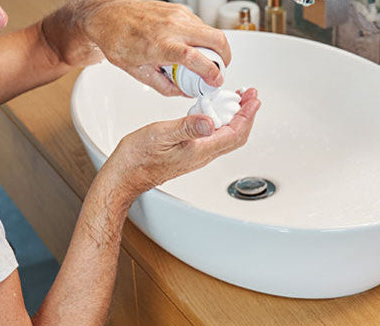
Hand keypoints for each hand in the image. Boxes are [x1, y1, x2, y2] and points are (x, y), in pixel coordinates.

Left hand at [80, 0, 230, 96]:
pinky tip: (190, 46)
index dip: (210, 72)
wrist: (107, 14)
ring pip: (211, 31)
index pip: (194, 58)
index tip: (216, 82)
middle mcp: (172, 27)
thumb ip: (163, 85)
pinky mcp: (179, 10)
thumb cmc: (116, 39)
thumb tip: (183, 92)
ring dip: (214, 48)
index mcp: (159, 45)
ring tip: (203, 60)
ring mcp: (177, 15)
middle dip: (225, 58)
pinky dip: (202, 38)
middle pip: (216, 39)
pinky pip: (200, 25)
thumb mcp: (137, 71)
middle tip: (219, 71)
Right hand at [103, 88, 260, 198]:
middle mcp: (202, 155)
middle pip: (235, 135)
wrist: (126, 175)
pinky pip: (213, 137)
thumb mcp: (162, 134)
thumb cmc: (139, 158)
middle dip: (246, 115)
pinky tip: (213, 112)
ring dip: (235, 118)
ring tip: (237, 101)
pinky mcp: (188, 152)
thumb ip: (187, 127)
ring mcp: (196, 155)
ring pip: (225, 136)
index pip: (235, 133)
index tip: (253, 99)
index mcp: (200, 150)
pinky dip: (220, 122)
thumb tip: (210, 122)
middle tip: (250, 96)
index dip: (248, 115)